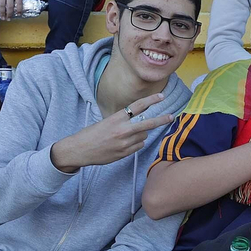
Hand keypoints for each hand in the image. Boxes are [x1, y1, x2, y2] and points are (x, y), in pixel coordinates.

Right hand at [49, 93, 175, 171]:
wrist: (79, 150)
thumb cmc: (91, 134)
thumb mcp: (106, 121)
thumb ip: (122, 120)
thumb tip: (139, 120)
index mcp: (116, 118)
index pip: (137, 106)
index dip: (151, 100)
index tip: (161, 96)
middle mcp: (122, 130)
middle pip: (148, 123)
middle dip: (162, 119)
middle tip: (171, 116)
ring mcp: (124, 143)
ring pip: (143, 136)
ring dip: (141, 134)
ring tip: (127, 136)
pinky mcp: (125, 153)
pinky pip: (139, 146)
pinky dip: (136, 144)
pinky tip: (125, 144)